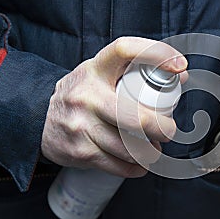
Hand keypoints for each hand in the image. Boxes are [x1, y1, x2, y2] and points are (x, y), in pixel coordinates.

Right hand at [41, 37, 186, 177]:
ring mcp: (80, 125)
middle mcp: (86, 95)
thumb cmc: (82, 94)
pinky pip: (117, 165)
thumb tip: (180, 76)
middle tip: (169, 131)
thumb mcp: (101, 74)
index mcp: (95, 70)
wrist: (39, 119)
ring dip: (150, 152)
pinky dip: (135, 168)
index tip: (179, 66)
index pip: (125, 50)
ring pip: (130, 147)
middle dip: (161, 128)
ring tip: (154, 149)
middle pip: (136, 116)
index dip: (156, 54)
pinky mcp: (79, 151)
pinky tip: (140, 164)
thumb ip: (136, 71)